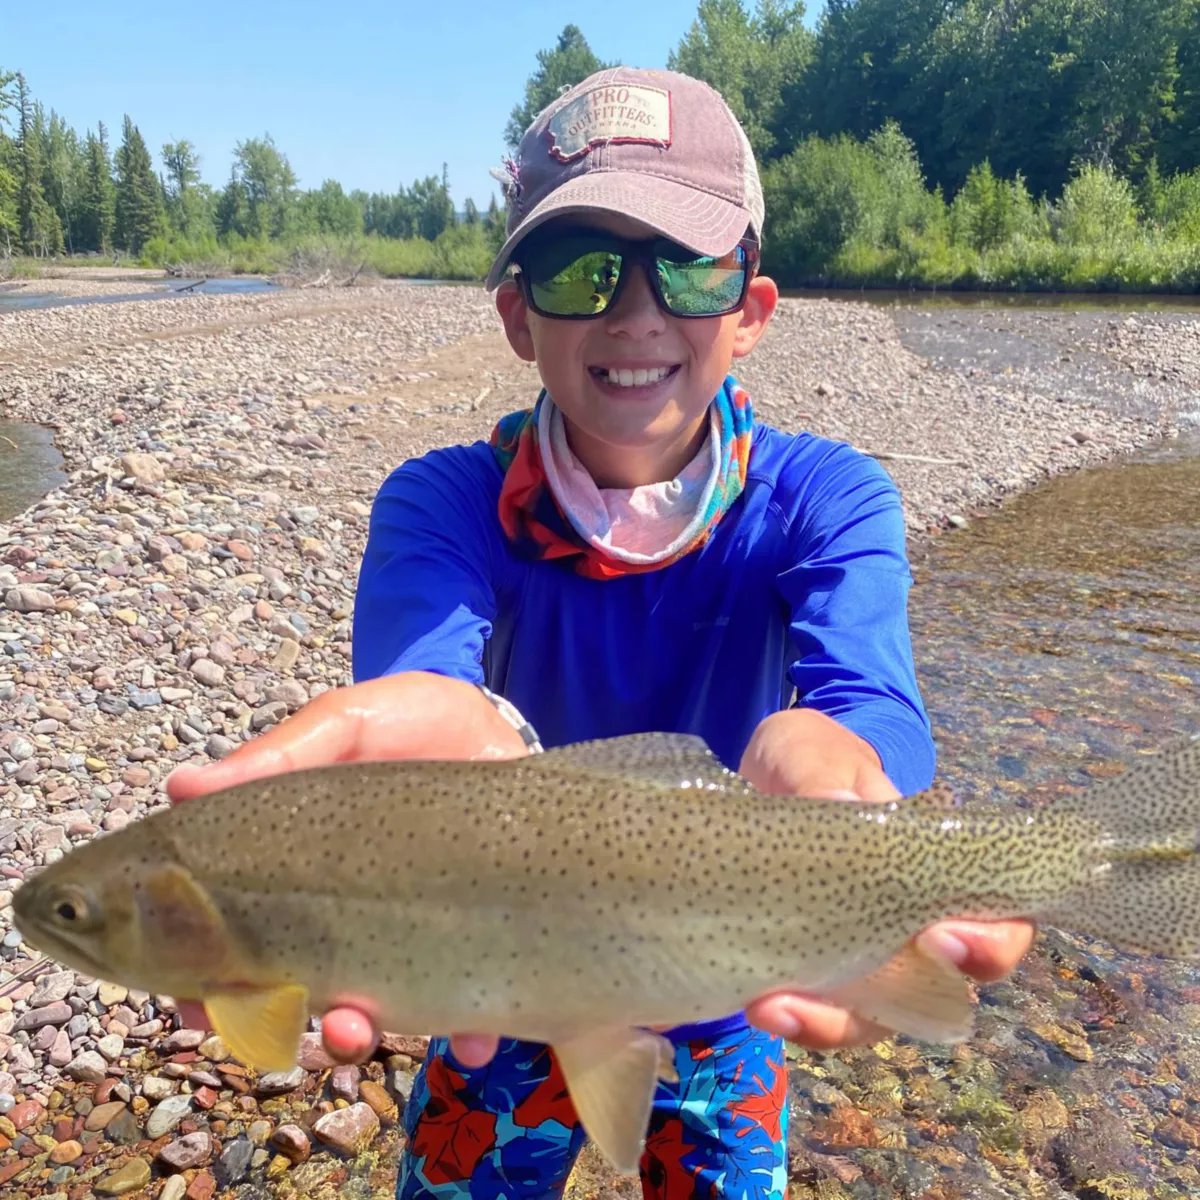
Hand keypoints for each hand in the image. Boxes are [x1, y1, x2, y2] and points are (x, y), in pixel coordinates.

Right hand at [164, 671, 527, 1068]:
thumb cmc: (410, 722)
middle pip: (303, 988)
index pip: (240, 938)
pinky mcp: (478, 939)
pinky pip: (470, 1006)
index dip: (212, 978)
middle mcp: (350, 913)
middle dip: (288, 1019)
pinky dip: (468, 1034)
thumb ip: (282, 755)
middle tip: (292, 1017)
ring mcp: (415, 931)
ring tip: (361, 1025)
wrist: (497, 720)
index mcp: (301, 869)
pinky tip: (472, 1038)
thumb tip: (183, 786)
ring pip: (377, 1008)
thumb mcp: (347, 725)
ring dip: (360, 1032)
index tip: (196, 1001)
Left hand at [738, 708, 1034, 1049]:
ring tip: (781, 1008)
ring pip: (873, 1017)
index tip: (944, 937)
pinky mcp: (804, 965)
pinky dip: (794, 1017)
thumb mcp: (811, 752)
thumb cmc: (808, 757)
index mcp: (935, 867)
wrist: (762, 773)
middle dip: (908, 1004)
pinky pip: (814, 1011)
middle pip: (941, 991)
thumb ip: (824, 776)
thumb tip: (846, 805)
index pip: (998, 920)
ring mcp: (857, 951)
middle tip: (857, 996)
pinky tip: (759, 1004)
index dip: (989, 942)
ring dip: (834, 1024)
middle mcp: (909, 923)